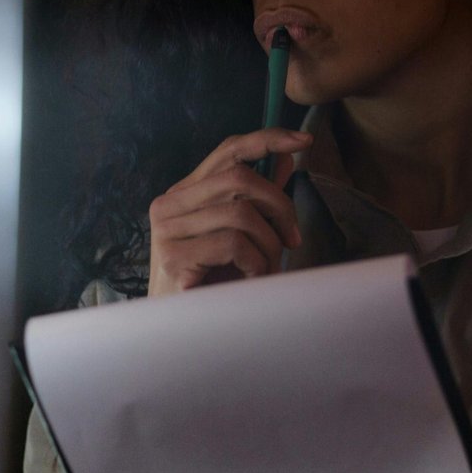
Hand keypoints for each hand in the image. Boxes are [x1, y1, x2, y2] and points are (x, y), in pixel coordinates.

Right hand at [146, 128, 312, 297]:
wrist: (179, 332)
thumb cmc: (212, 282)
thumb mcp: (240, 234)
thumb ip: (258, 198)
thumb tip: (286, 159)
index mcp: (184, 192)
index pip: (228, 150)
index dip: (267, 139)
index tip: (304, 141)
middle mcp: (169, 203)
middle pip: (240, 177)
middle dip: (279, 206)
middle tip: (292, 239)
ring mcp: (167, 229)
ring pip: (241, 213)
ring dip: (268, 245)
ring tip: (265, 269)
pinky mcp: (173, 256)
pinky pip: (234, 244)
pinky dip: (255, 263)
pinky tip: (249, 280)